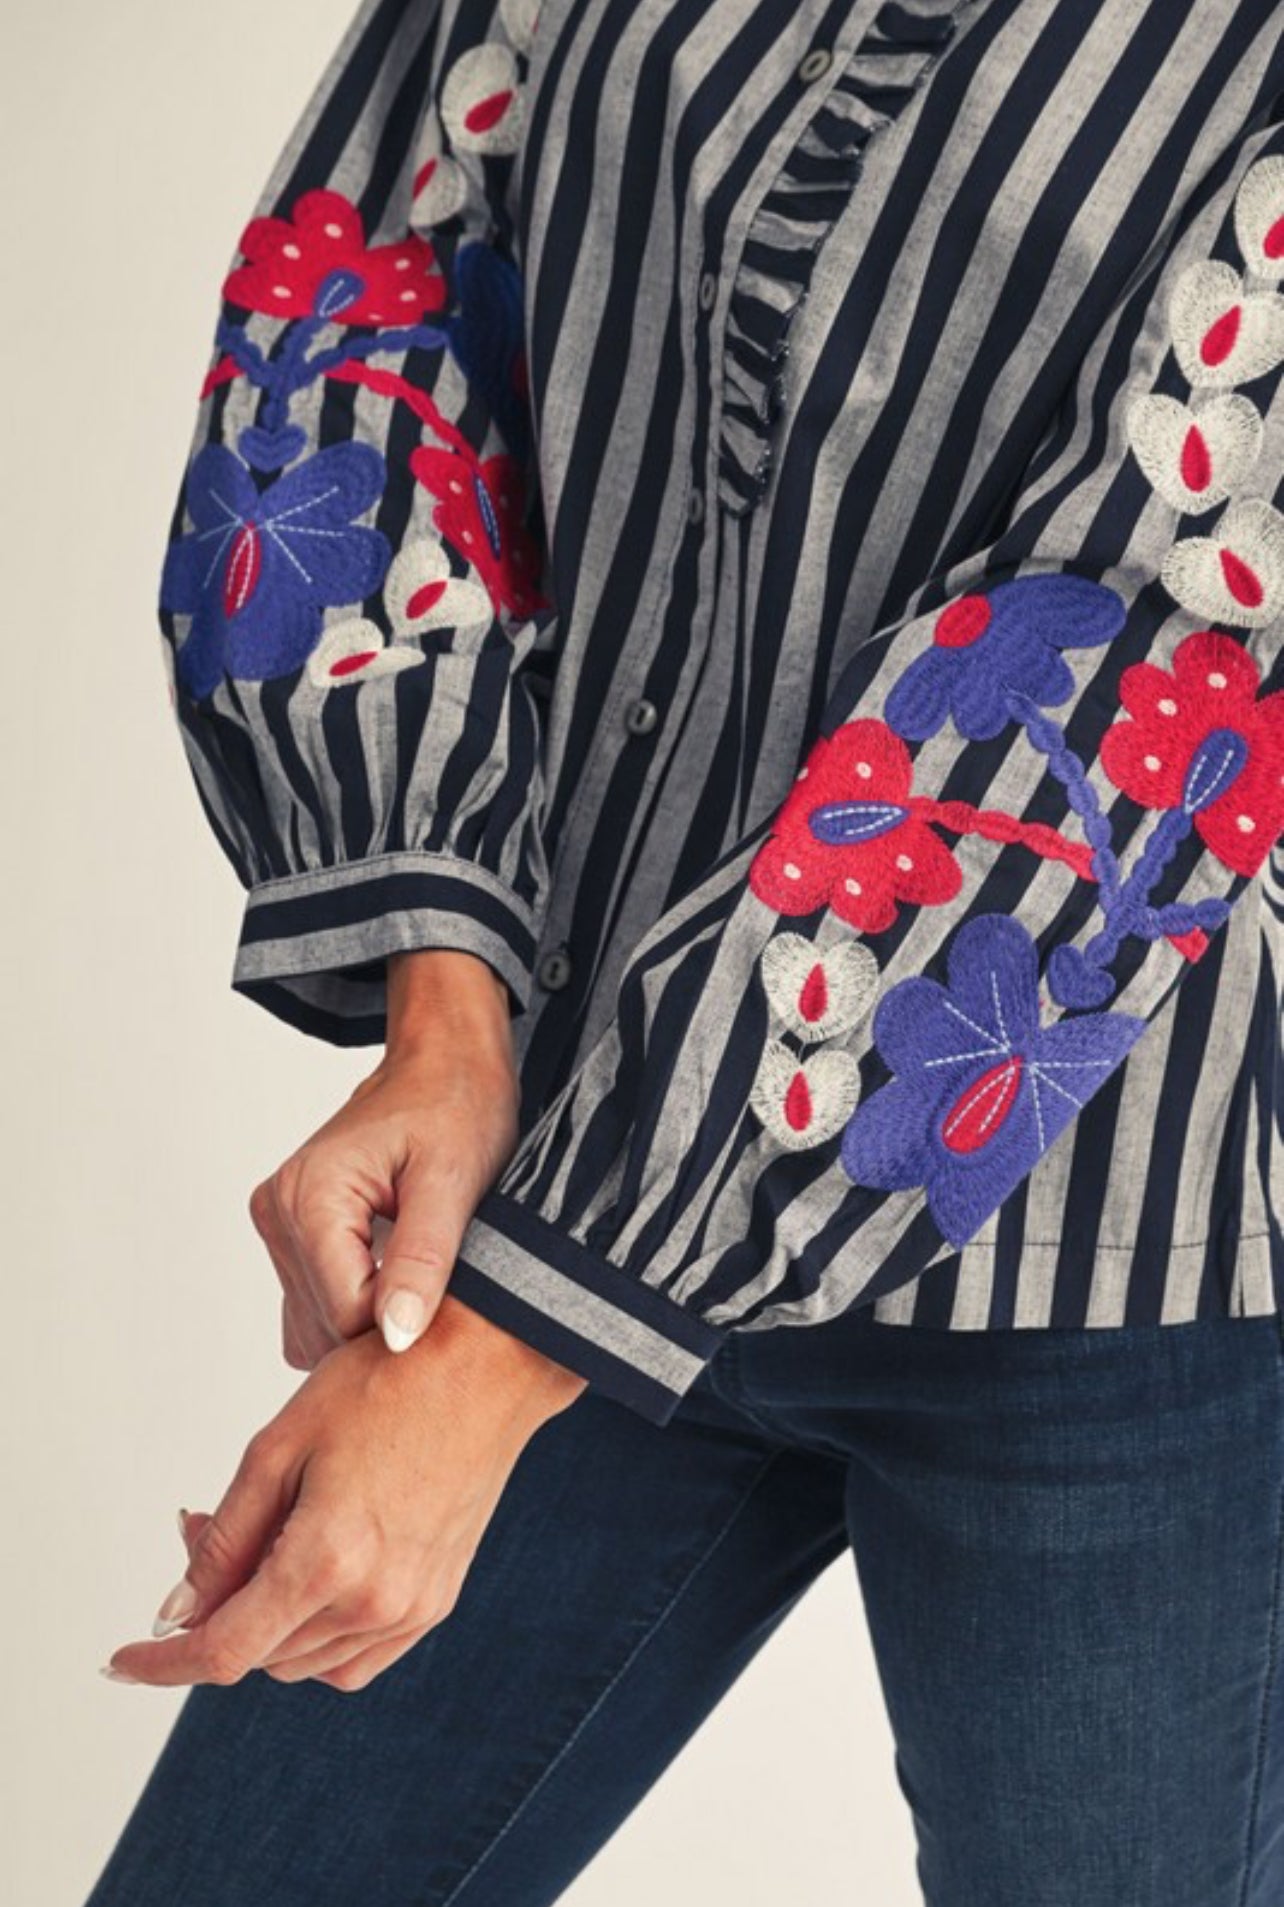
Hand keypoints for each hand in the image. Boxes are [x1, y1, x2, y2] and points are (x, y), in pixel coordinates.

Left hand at [101, 1297, 586, 1691]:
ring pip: (304, 1660)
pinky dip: (317, 1635)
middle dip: (217, 1609)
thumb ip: (225, 1537)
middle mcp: (373, 1601)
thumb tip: (179, 1611)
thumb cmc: (386, 1383)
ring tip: (267, 1536)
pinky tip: (313, 1572)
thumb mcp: (280, 1445)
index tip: (126, 1660)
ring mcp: (411, 1608)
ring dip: (268, 1620)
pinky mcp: (436, 1601)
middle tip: (207, 1532)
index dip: (163, 1664)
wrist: (487, 1367)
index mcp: (327, 1560)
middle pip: (260, 1653)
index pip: (223, 1652)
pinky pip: (354, 1655)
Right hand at [248, 950, 519, 1369]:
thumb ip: (423, 1260)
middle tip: (446, 1279)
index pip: (346, 1315)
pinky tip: (398, 1273)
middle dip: (389, 1318)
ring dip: (373, 1314)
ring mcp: (279, 1224)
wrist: (443, 1065)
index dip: (406, 1320)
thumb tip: (396, 1336)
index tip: (452, 1293)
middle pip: (327, 1324)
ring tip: (423, 1269)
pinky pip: (315, 1305)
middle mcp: (279, 1210)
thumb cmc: (455, 1107)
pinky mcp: (292, 1233)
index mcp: (310, 1197)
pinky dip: (358, 1304)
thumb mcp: (453, 1181)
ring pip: (319, 1323)